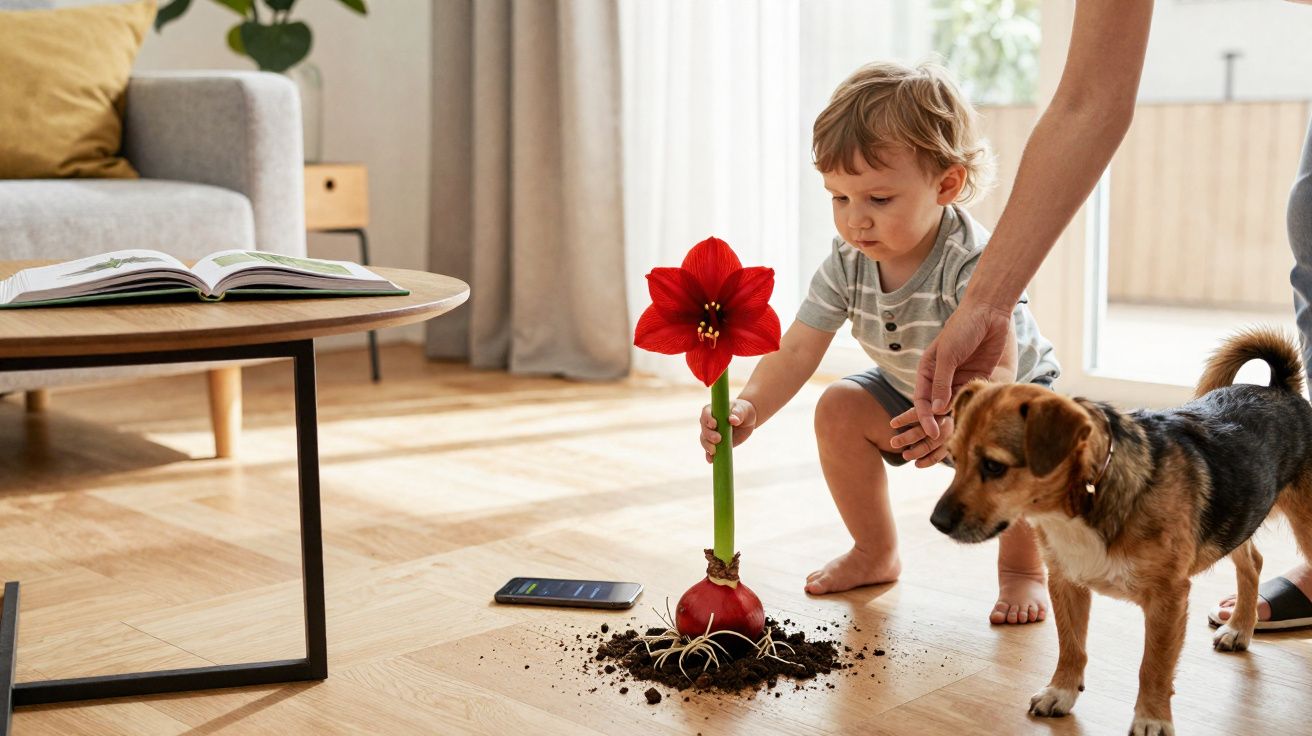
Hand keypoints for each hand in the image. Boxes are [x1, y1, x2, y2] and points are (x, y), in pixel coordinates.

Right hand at [700, 399, 756, 462]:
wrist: (747, 421)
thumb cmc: (744, 411)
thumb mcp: (743, 410)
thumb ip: (738, 413)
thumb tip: (732, 420)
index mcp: (714, 410)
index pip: (706, 413)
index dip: (708, 418)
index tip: (714, 424)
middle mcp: (709, 422)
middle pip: (704, 428)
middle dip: (708, 434)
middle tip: (718, 439)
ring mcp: (711, 433)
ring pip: (704, 440)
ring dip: (707, 446)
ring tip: (713, 451)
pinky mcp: (715, 444)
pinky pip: (709, 451)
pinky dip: (709, 456)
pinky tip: (710, 460)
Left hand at [890, 407, 954, 467]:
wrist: (945, 418)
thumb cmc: (928, 413)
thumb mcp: (921, 408)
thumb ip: (912, 414)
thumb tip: (892, 424)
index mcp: (933, 410)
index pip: (916, 414)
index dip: (904, 419)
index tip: (892, 424)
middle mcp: (941, 422)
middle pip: (921, 431)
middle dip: (906, 438)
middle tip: (893, 443)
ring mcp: (946, 435)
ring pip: (929, 445)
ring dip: (915, 452)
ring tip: (904, 455)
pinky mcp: (947, 446)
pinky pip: (938, 456)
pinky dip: (927, 461)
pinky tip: (917, 464)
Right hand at [911, 299, 1011, 438]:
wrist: (989, 312)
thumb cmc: (962, 328)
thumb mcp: (948, 356)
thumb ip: (942, 383)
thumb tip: (936, 410)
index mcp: (927, 370)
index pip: (921, 400)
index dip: (924, 418)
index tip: (932, 432)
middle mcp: (941, 377)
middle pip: (936, 406)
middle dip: (937, 422)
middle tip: (942, 440)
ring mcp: (960, 378)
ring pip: (955, 404)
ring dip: (956, 416)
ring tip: (960, 432)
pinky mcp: (978, 377)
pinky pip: (972, 397)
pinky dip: (972, 407)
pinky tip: (975, 417)